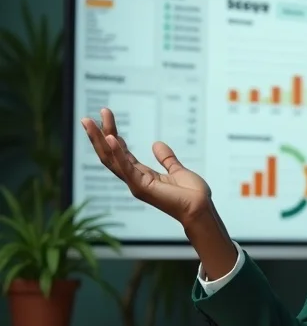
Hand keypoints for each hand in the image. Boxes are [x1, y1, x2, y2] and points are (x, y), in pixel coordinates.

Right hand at [81, 108, 212, 225]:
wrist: (200, 209)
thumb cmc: (192, 194)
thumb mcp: (177, 170)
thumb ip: (166, 159)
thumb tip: (156, 144)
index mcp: (141, 175)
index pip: (120, 152)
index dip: (111, 135)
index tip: (106, 117)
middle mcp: (134, 180)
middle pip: (109, 155)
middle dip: (97, 136)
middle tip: (85, 119)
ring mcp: (135, 184)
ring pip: (110, 160)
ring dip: (99, 140)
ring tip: (88, 122)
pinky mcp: (141, 187)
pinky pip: (126, 167)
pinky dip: (118, 153)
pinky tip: (111, 138)